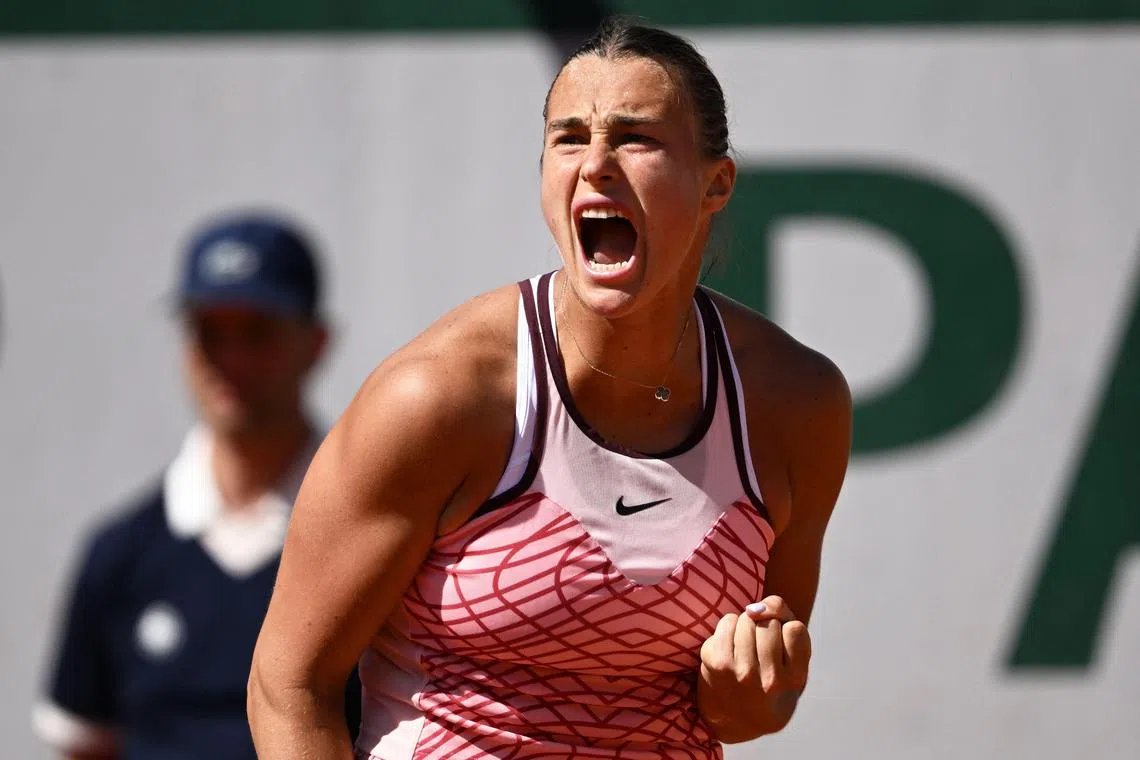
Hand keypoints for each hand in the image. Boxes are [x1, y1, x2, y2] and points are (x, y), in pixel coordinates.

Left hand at [697, 595, 810, 742]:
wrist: (738, 716)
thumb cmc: (770, 676)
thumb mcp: (791, 653)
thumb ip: (783, 616)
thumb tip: (753, 609)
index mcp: (795, 679)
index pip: (794, 629)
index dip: (787, 631)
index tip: (782, 649)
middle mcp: (769, 679)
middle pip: (769, 623)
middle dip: (765, 627)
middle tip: (761, 651)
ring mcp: (741, 672)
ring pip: (747, 619)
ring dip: (747, 626)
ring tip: (746, 649)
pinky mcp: (717, 663)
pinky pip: (728, 621)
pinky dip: (730, 628)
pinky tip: (731, 648)